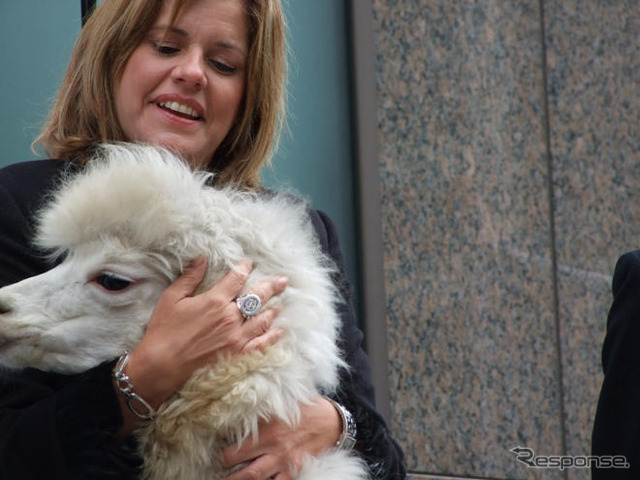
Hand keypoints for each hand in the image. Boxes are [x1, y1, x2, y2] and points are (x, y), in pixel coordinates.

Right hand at [115, 258, 286, 436]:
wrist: (162, 365)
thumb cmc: (164, 330)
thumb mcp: (172, 298)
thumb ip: (189, 277)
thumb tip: (201, 259)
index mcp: (215, 300)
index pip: (237, 278)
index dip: (245, 268)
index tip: (250, 263)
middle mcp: (230, 317)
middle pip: (257, 297)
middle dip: (272, 286)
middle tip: (283, 281)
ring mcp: (237, 337)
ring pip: (263, 319)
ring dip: (274, 309)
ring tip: (282, 303)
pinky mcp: (237, 354)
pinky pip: (261, 343)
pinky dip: (271, 336)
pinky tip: (279, 331)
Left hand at [221, 398, 341, 479]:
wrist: (332, 422)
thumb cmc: (305, 410)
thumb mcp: (281, 406)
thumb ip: (261, 413)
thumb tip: (239, 411)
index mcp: (267, 429)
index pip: (237, 446)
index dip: (225, 452)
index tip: (220, 453)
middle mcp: (274, 447)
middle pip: (243, 469)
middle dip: (228, 474)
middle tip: (221, 473)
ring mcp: (285, 462)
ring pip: (257, 479)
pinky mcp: (296, 471)